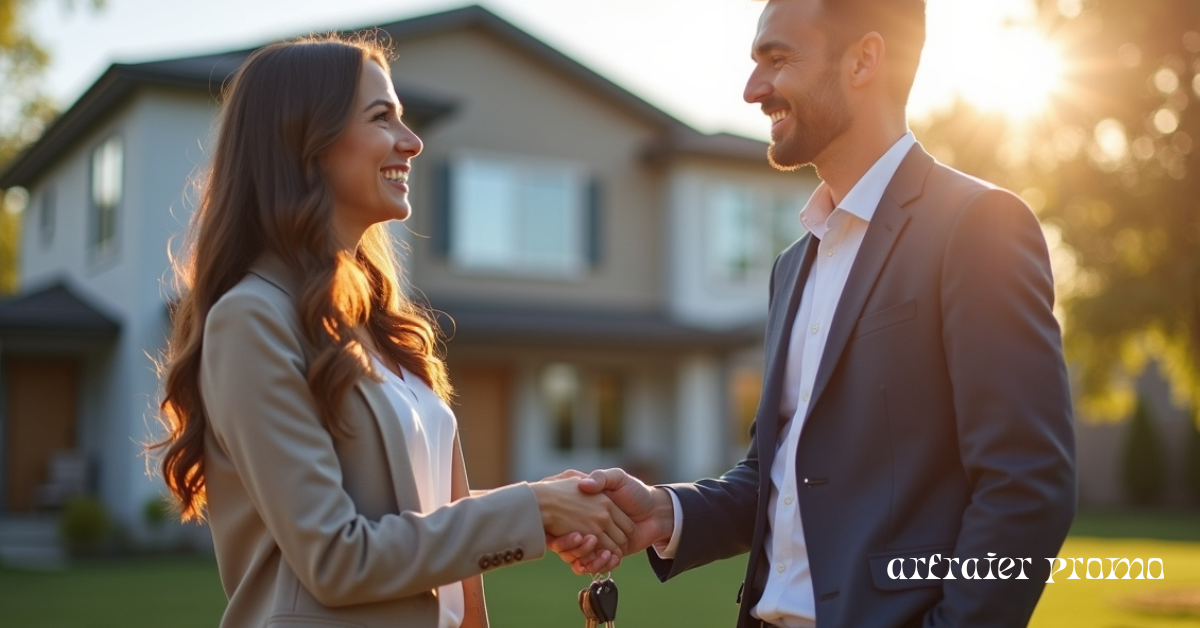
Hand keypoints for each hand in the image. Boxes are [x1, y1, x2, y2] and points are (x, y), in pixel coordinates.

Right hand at [551, 468, 674, 573]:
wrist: (657, 511)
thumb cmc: (637, 492)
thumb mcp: (618, 478)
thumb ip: (601, 478)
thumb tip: (583, 485)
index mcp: (589, 509)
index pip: (569, 522)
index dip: (567, 528)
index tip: (569, 528)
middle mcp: (592, 526)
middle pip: (575, 543)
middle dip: (575, 545)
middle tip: (579, 538)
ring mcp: (600, 541)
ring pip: (584, 556)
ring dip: (588, 557)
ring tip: (598, 548)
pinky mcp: (609, 554)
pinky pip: (598, 565)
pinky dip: (601, 565)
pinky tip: (611, 557)